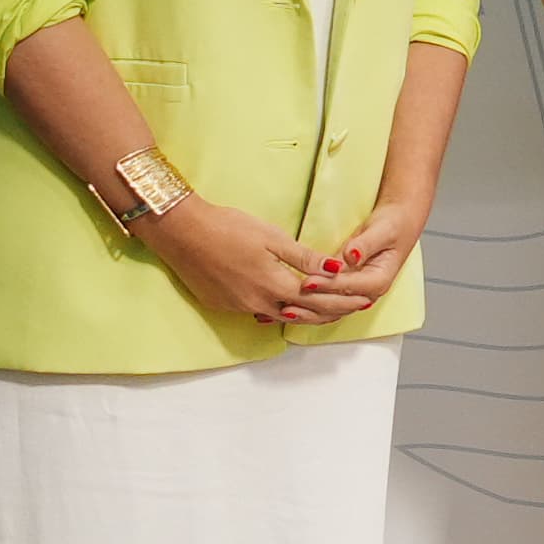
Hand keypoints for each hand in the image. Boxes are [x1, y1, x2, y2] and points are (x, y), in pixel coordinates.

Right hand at [138, 195, 345, 326]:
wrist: (180, 231)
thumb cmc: (227, 227)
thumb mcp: (272, 237)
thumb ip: (304, 258)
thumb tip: (338, 270)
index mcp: (274, 285)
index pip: (319, 300)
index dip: (343, 301)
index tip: (363, 300)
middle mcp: (258, 302)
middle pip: (304, 314)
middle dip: (332, 312)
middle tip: (354, 308)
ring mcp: (238, 306)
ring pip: (281, 316)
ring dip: (307, 314)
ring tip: (328, 310)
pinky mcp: (221, 304)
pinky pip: (258, 312)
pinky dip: (279, 310)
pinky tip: (287, 306)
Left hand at [287, 190, 433, 320]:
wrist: (398, 224)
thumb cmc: (393, 226)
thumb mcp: (382, 231)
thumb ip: (365, 244)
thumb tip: (351, 256)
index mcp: (379, 280)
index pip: (349, 287)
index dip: (327, 285)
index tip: (306, 281)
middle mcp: (367, 292)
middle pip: (337, 304)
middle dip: (312, 303)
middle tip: (287, 300)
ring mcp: (356, 293)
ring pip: (329, 308)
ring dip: (307, 310)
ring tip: (283, 310)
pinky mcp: (344, 288)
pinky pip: (325, 300)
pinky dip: (308, 304)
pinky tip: (288, 305)